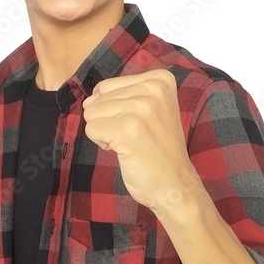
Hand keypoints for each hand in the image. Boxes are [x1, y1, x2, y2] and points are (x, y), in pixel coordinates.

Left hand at [81, 69, 197, 216]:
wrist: (175, 184)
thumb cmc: (159, 150)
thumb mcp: (148, 110)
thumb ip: (118, 97)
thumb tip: (88, 100)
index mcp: (160, 79)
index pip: (108, 86)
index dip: (116, 108)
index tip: (141, 123)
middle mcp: (153, 88)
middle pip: (99, 98)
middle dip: (110, 120)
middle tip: (137, 136)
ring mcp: (141, 108)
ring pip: (93, 113)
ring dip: (106, 132)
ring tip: (132, 143)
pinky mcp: (128, 129)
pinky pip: (92, 128)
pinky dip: (102, 143)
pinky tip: (126, 150)